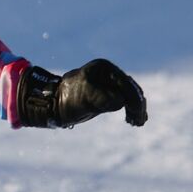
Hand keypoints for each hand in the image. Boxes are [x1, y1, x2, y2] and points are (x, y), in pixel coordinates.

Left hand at [18, 59, 147, 128]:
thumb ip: (103, 97)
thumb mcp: (85, 97)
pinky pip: (125, 100)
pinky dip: (131, 109)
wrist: (54, 105)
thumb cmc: (67, 98)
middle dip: (137, 105)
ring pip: (130, 96)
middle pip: (131, 89)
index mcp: (104, 68)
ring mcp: (109, 83)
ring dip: (136, 109)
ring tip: (136, 123)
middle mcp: (108, 73)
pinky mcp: (108, 94)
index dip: (133, 99)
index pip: (125, 84)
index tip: (136, 114)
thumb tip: (122, 101)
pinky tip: (134, 120)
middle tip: (138, 121)